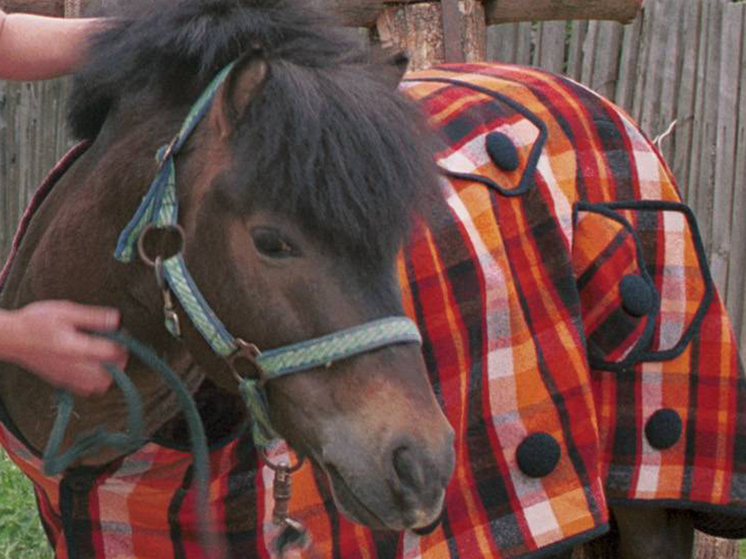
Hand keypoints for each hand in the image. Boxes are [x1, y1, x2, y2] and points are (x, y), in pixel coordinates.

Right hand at [2, 301, 127, 395]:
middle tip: (116, 346)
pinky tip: (91, 365)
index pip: (112, 354)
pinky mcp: (60, 381)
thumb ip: (93, 317)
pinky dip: (95, 380)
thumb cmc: (35, 322)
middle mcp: (73, 368)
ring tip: (106, 356)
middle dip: (119, 361)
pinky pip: (85, 389)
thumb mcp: (66, 311)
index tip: (121, 334)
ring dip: (109, 372)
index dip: (123, 344)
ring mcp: (66, 378)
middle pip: (110, 375)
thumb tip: (116, 319)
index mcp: (76, 349)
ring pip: (99, 386)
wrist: (10, 337)